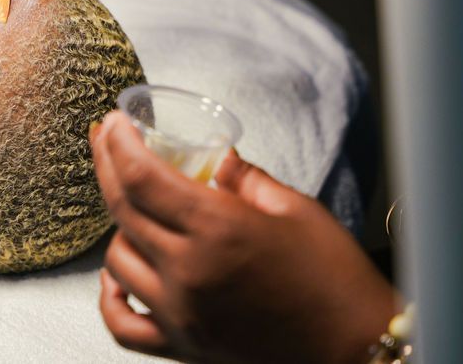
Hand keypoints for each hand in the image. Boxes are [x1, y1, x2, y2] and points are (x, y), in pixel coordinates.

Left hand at [90, 111, 397, 363]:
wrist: (357, 352)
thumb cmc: (336, 279)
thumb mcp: (296, 210)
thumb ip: (246, 178)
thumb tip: (216, 156)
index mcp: (219, 229)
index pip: (143, 177)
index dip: (119, 143)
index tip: (113, 122)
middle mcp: (190, 272)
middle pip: (122, 208)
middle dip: (106, 164)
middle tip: (105, 140)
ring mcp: (182, 313)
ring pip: (115, 261)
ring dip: (118, 228)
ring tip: (136, 209)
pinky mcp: (183, 347)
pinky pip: (121, 325)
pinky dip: (110, 296)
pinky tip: (118, 276)